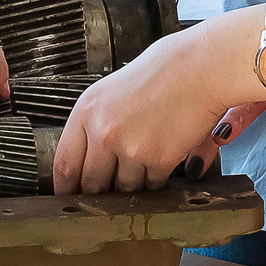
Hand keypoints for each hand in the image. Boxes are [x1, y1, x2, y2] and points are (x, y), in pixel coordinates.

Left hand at [53, 10, 255, 192]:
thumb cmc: (162, 73)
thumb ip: (95, 124)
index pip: (64, 164)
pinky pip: (150, 187)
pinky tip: (160, 162)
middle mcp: (103, 131)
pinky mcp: (159, 160)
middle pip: (91, 184)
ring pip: (122, 190)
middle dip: (99, 192)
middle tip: (107, 191)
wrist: (200, 68)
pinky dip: (155, 182)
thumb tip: (87, 160)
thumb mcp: (112, 92)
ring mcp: (130, 148)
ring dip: (130, 187)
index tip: (68, 198)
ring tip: (142, 163)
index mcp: (86, 111)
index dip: (65, 188)